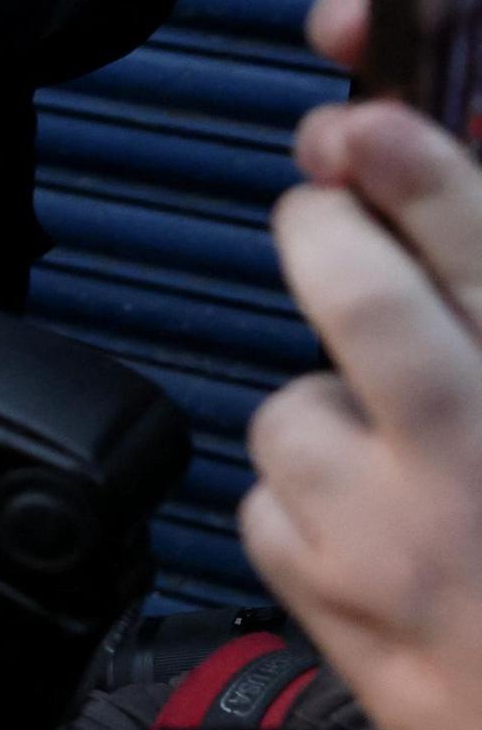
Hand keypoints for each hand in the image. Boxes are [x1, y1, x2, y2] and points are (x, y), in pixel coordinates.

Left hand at [242, 0, 481, 729]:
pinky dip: (303, 504)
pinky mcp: (330, 606)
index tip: (367, 123)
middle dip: (329, 233)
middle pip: (365, 301)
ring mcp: (394, 541)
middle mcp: (475, 460)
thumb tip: (441, 234)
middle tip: (324, 208)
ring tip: (396, 453)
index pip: (481, 255)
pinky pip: (269, 508)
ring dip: (327, 411)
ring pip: (295, 410)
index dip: (421, 171)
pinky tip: (369, 535)